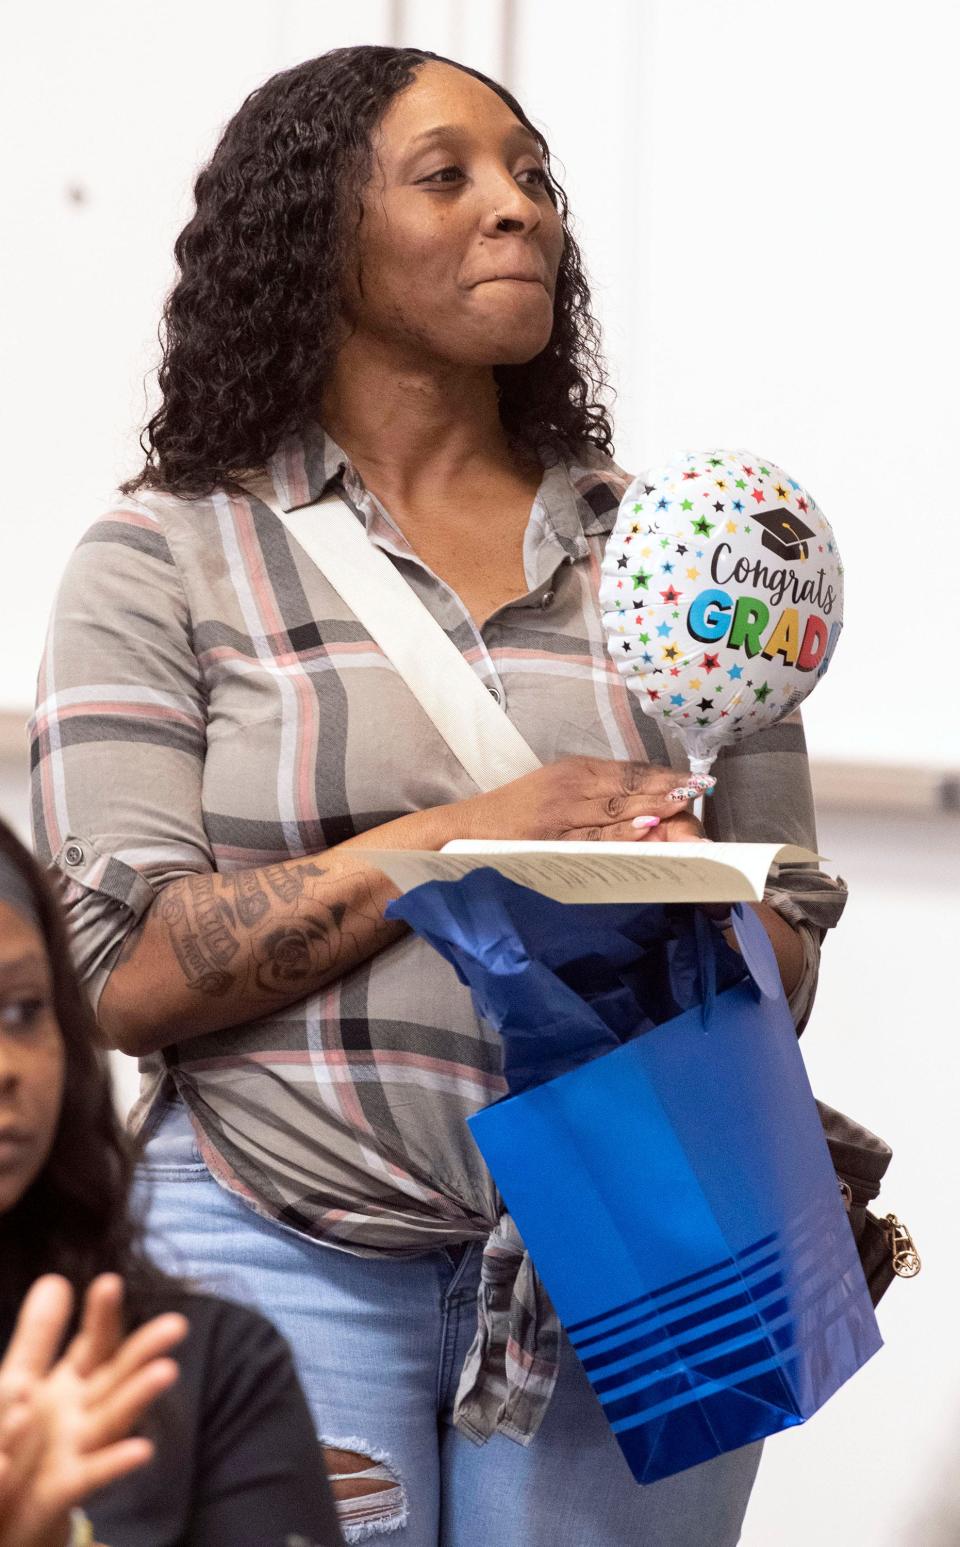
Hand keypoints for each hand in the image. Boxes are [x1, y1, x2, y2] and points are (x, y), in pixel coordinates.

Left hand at [0, 1274, 186, 1546]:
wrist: (9, 1506)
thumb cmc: (23, 1437)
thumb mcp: (23, 1379)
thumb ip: (40, 1334)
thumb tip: (57, 1278)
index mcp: (74, 1382)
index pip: (97, 1342)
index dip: (103, 1315)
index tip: (109, 1281)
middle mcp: (85, 1411)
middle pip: (119, 1376)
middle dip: (145, 1350)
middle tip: (177, 1324)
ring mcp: (80, 1448)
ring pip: (114, 1418)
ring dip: (139, 1397)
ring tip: (166, 1373)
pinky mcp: (66, 1487)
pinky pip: (93, 1474)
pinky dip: (117, 1462)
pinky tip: (143, 1450)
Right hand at [453, 757, 713, 842]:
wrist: (466, 828)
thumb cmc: (514, 813)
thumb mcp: (555, 791)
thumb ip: (595, 796)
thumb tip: (645, 807)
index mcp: (574, 770)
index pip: (628, 770)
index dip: (663, 775)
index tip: (694, 779)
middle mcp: (571, 785)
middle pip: (629, 786)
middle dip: (668, 789)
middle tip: (702, 790)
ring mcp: (562, 812)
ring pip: (616, 808)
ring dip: (654, 806)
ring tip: (685, 805)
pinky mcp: (552, 838)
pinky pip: (594, 836)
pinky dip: (622, 832)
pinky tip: (646, 827)